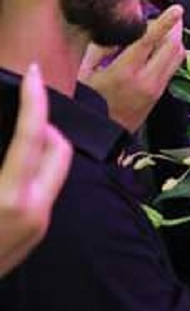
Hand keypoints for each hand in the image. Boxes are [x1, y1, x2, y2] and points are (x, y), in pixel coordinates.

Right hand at [0, 63, 72, 275]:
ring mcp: (38, 226)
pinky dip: (34, 171)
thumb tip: (11, 137)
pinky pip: (45, 191)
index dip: (35, 100)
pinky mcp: (35, 236)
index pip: (33, 137)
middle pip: (59, 150)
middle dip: (45, 124)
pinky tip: (12, 167)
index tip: (33, 74)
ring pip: (56, 171)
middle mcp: (33, 212)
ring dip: (42, 147)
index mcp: (9, 199)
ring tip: (17, 135)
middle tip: (23, 109)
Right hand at [79, 5, 185, 131]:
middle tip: (169, 18)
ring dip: (175, 41)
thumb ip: (99, 49)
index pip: (150, 40)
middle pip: (173, 46)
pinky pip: (173, 68)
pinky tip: (162, 49)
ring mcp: (157, 88)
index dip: (165, 22)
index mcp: (125, 71)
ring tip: (167, 31)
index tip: (177, 9)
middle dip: (174, 29)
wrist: (99, 136)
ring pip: (178, 57)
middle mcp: (146, 79)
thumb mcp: (84, 73)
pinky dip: (171, 54)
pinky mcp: (160, 95)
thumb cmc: (86, 102)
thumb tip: (117, 31)